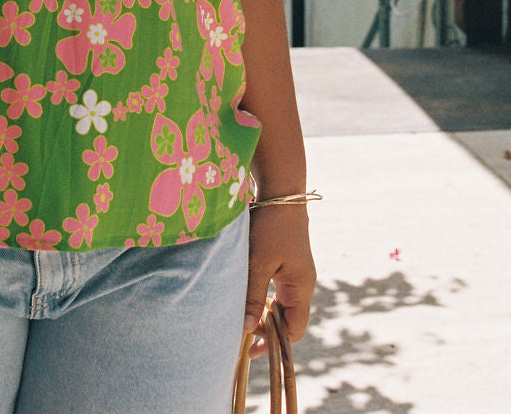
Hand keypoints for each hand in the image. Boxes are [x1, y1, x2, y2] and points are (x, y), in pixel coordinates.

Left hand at [243, 206, 316, 351]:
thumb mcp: (259, 262)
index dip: (274, 343)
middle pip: (287, 319)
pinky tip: (246, 298)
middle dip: (266, 331)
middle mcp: (301, 283)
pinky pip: (275, 290)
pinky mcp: (285, 262)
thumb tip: (247, 330)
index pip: (293, 330)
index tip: (251, 350)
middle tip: (241, 337)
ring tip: (241, 320)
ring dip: (262, 314)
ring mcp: (294, 272)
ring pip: (279, 304)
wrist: (281, 191)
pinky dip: (261, 298)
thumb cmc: (271, 226)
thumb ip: (253, 296)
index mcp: (301, 287)